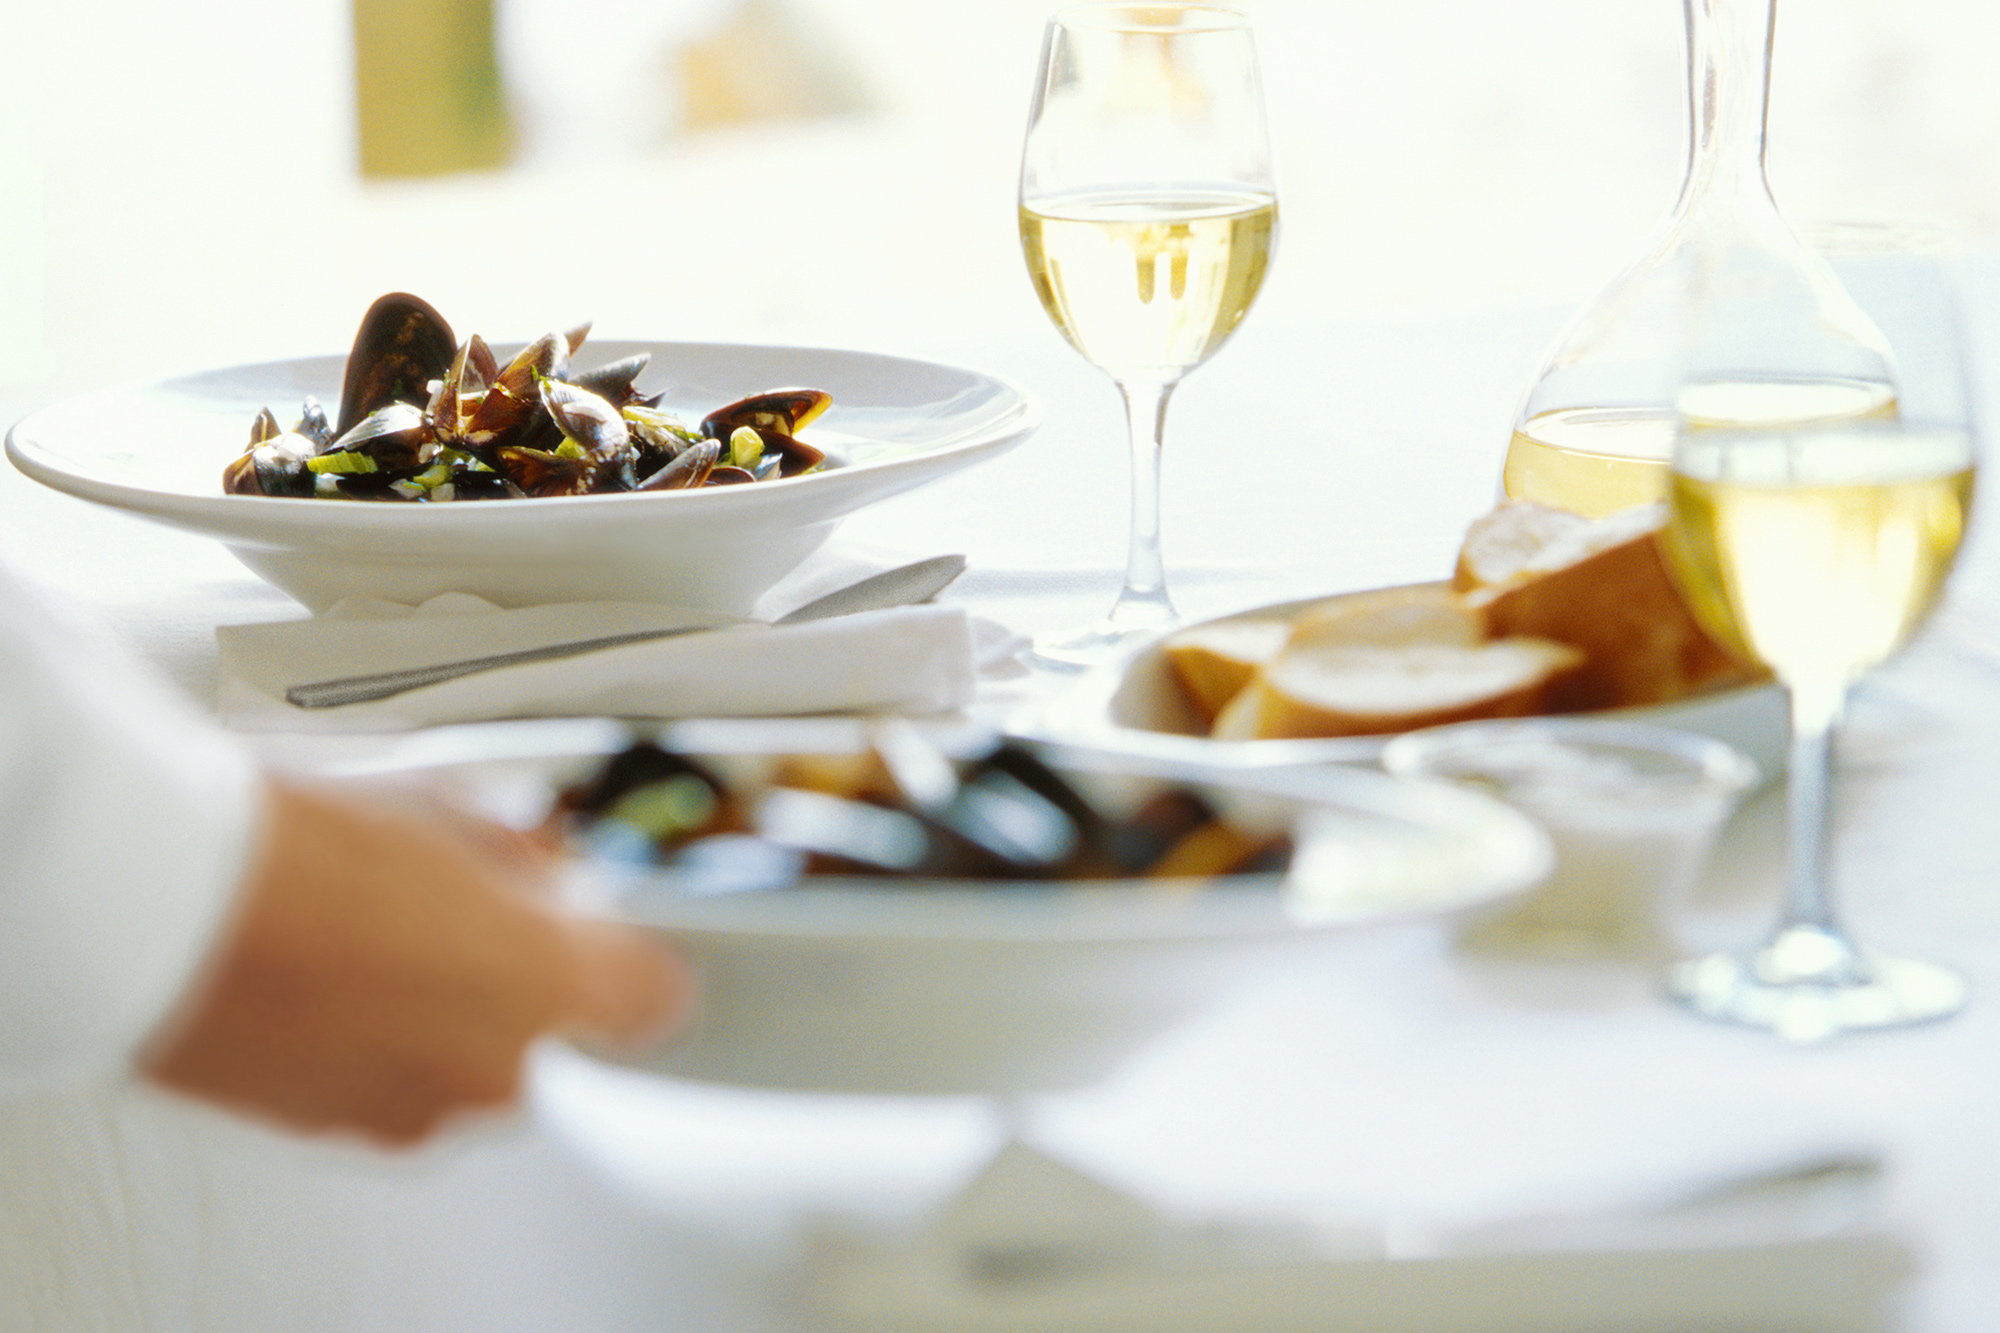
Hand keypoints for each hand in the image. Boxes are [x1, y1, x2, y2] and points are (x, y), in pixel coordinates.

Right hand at [142, 777, 687, 1145]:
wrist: (160, 910)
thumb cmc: (295, 848)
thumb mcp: (444, 813)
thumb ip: (519, 860)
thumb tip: (538, 866)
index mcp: (546, 981)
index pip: (653, 996)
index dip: (629, 958)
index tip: (604, 932)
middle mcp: (493, 1066)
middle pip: (544, 1029)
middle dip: (509, 974)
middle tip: (450, 909)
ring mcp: (413, 1108)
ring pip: (461, 1061)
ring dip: (431, 1010)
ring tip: (361, 935)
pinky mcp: (335, 1128)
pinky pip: (386, 1084)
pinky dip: (368, 1042)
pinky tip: (322, 977)